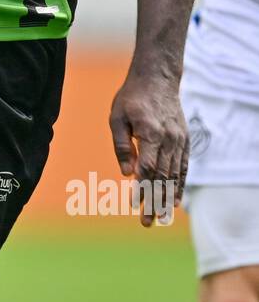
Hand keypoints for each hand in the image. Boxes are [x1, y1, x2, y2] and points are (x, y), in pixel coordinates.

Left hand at [109, 73, 188, 226]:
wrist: (158, 79)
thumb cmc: (132, 98)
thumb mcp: (117, 117)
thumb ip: (122, 145)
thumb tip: (126, 173)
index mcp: (150, 133)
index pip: (147, 168)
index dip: (141, 189)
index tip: (134, 206)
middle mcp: (168, 139)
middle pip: (161, 177)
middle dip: (153, 201)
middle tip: (147, 222)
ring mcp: (179, 140)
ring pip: (174, 175)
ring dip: (166, 198)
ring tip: (161, 218)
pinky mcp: (183, 140)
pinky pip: (183, 167)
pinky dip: (179, 185)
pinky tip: (173, 200)